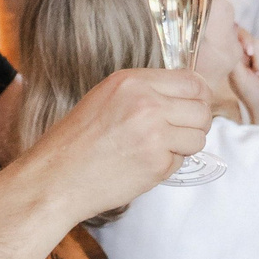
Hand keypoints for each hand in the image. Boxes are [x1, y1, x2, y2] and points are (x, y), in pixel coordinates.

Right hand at [31, 66, 212, 214]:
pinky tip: (142, 165)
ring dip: (184, 147)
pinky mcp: (156, 163)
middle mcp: (146, 103)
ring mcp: (154, 133)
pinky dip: (167, 166)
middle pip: (202, 109)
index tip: (193, 107)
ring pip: (198, 137)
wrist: (56, 177)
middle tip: (177, 134)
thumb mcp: (108, 97)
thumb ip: (146, 92)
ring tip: (156, 150)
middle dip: (196, 124)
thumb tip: (189, 95)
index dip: (199, 96)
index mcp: (132, 81)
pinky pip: (181, 161)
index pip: (192, 81)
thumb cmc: (77, 140)